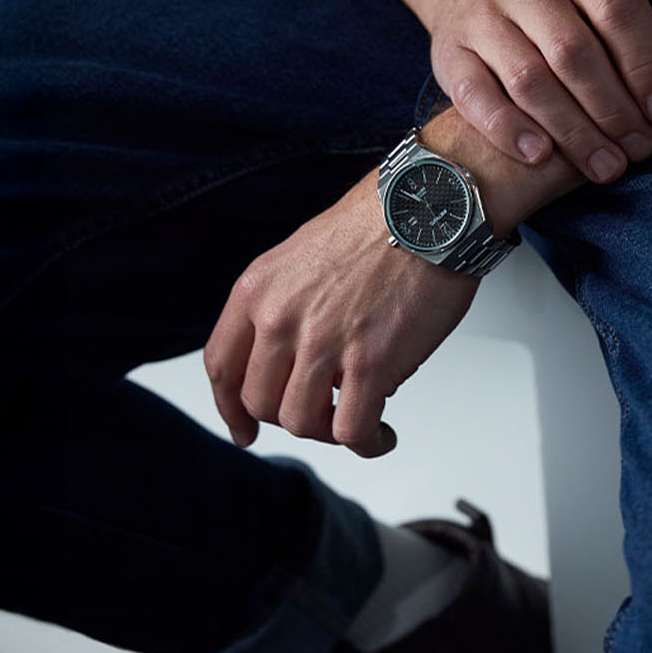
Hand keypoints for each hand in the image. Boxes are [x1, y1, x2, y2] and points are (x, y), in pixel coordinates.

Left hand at [204, 173, 477, 457]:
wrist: (429, 208)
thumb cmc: (380, 224)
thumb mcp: (302, 255)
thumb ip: (286, 305)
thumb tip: (297, 357)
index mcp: (258, 290)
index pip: (222, 366)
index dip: (230, 408)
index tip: (243, 428)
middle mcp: (280, 318)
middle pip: (261, 402)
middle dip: (291, 417)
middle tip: (322, 415)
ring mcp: (323, 343)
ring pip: (301, 423)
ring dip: (329, 432)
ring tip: (357, 422)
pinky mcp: (369, 364)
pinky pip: (351, 431)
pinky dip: (366, 444)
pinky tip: (380, 436)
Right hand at [419, 0, 651, 182]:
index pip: (617, 9)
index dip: (646, 63)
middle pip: (574, 53)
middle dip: (613, 109)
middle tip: (639, 149)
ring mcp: (480, 19)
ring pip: (530, 81)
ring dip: (573, 131)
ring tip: (606, 167)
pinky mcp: (450, 56)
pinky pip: (478, 98)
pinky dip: (509, 130)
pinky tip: (541, 157)